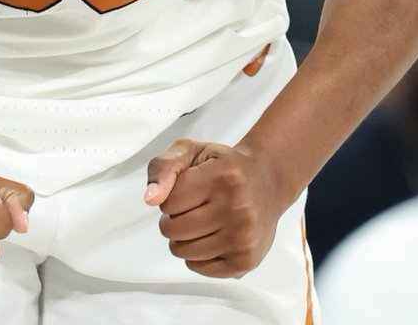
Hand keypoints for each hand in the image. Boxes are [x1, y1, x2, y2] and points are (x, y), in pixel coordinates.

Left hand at [145, 138, 283, 277]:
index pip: (168, 202)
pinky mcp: (246, 261)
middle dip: (173, 218)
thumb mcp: (190, 150)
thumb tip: (151, 198)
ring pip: (183, 251)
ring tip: (202, 220)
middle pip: (173, 229)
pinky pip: (199, 267)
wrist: (266, 181)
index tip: (187, 188)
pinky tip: (212, 236)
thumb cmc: (224, 165)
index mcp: (222, 178)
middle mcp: (237, 209)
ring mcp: (244, 238)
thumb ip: (163, 167)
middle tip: (193, 206)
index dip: (170, 196)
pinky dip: (197, 254)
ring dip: (183, 238)